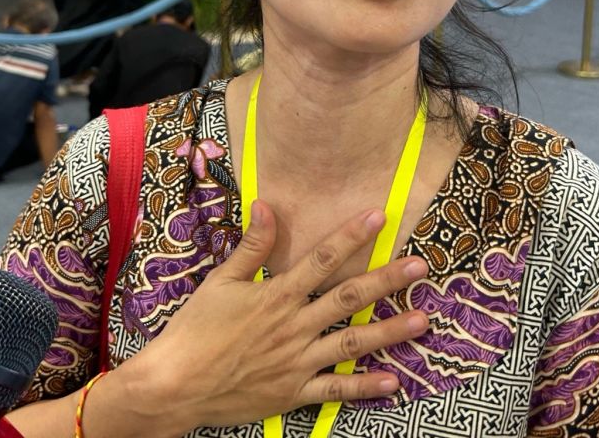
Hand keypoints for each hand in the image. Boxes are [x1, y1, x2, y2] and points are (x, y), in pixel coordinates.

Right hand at [89, 204, 430, 436]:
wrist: (175, 385)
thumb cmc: (194, 331)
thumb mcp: (220, 282)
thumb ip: (251, 246)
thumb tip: (267, 205)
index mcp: (276, 296)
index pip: (322, 259)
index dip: (352, 236)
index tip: (379, 217)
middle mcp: (294, 326)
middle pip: (349, 298)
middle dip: (387, 280)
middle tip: (420, 267)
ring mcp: (297, 362)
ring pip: (352, 342)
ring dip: (390, 331)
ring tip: (423, 320)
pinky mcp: (293, 393)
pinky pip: (335, 389)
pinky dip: (364, 386)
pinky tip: (393, 380)